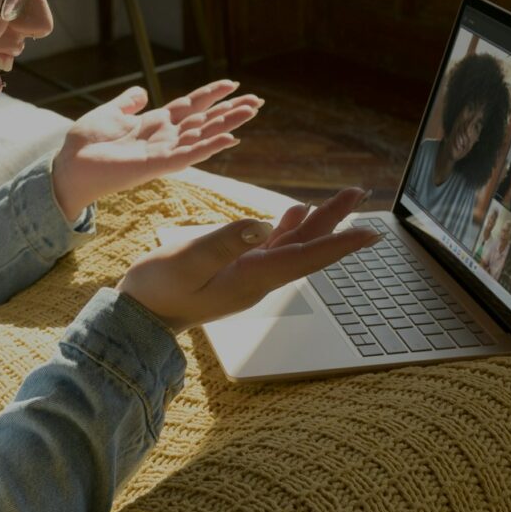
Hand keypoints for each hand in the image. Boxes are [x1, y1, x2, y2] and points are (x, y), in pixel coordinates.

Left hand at [50, 80, 262, 220]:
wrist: (69, 167)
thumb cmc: (85, 144)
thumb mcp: (108, 114)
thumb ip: (127, 103)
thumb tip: (141, 91)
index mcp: (154, 124)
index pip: (189, 106)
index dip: (210, 95)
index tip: (232, 83)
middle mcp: (164, 138)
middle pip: (204, 120)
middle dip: (230, 111)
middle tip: (258, 100)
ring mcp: (163, 152)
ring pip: (203, 135)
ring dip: (228, 124)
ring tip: (251, 111)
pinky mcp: (156, 164)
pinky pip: (189, 155)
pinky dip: (209, 146)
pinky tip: (230, 139)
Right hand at [118, 187, 378, 333]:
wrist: (140, 318)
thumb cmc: (158, 291)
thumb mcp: (187, 262)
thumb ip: (224, 243)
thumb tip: (264, 225)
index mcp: (251, 278)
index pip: (305, 258)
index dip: (339, 244)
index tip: (370, 233)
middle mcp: (258, 279)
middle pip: (307, 248)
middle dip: (335, 221)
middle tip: (357, 193)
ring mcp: (249, 276)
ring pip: (294, 245)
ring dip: (318, 222)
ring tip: (341, 198)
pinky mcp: (236, 270)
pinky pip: (273, 247)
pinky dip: (289, 228)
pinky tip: (294, 213)